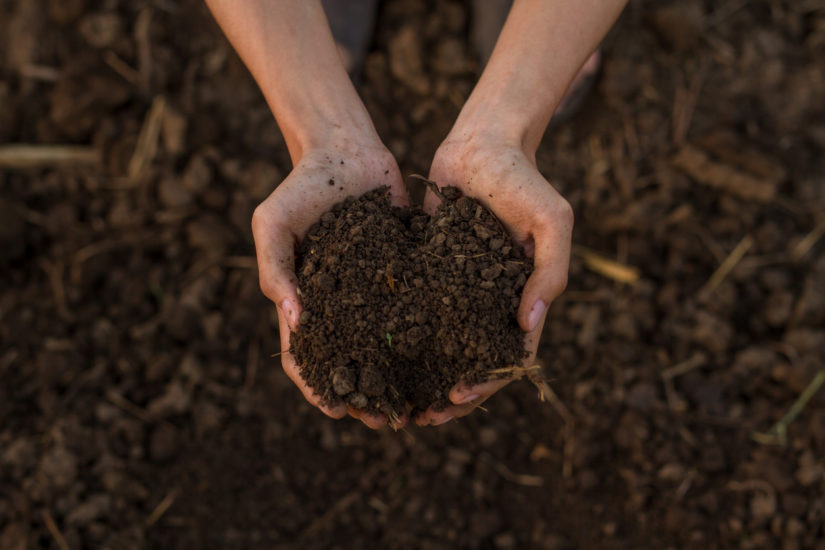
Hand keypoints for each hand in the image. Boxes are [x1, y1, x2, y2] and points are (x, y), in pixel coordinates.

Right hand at [252, 137, 408, 429]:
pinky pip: (415, 308)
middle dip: (364, 394)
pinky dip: (426, 335)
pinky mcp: (404, 271)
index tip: (337, 409)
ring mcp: (372, 289)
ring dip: (398, 376)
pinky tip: (447, 355)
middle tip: (385, 420)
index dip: (317, 386)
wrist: (346, 149)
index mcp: (303, 299)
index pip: (304, 355)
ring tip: (418, 402)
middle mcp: (339, 301)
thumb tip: (295, 320)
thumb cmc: (301, 186)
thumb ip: (275, 269)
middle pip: (349, 360)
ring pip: (385, 344)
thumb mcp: (273, 223)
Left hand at [414, 136, 573, 425]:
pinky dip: (404, 333)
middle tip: (423, 416)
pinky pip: (417, 307)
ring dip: (425, 372)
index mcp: (523, 298)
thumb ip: (550, 270)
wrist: (482, 143)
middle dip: (451, 392)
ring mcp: (458, 287)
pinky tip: (378, 351)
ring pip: (442, 341)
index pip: (508, 355)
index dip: (487, 383)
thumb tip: (529, 326)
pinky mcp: (430, 270)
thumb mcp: (552, 220)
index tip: (458, 400)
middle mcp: (490, 299)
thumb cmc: (524, 179)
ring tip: (398, 397)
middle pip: (472, 358)